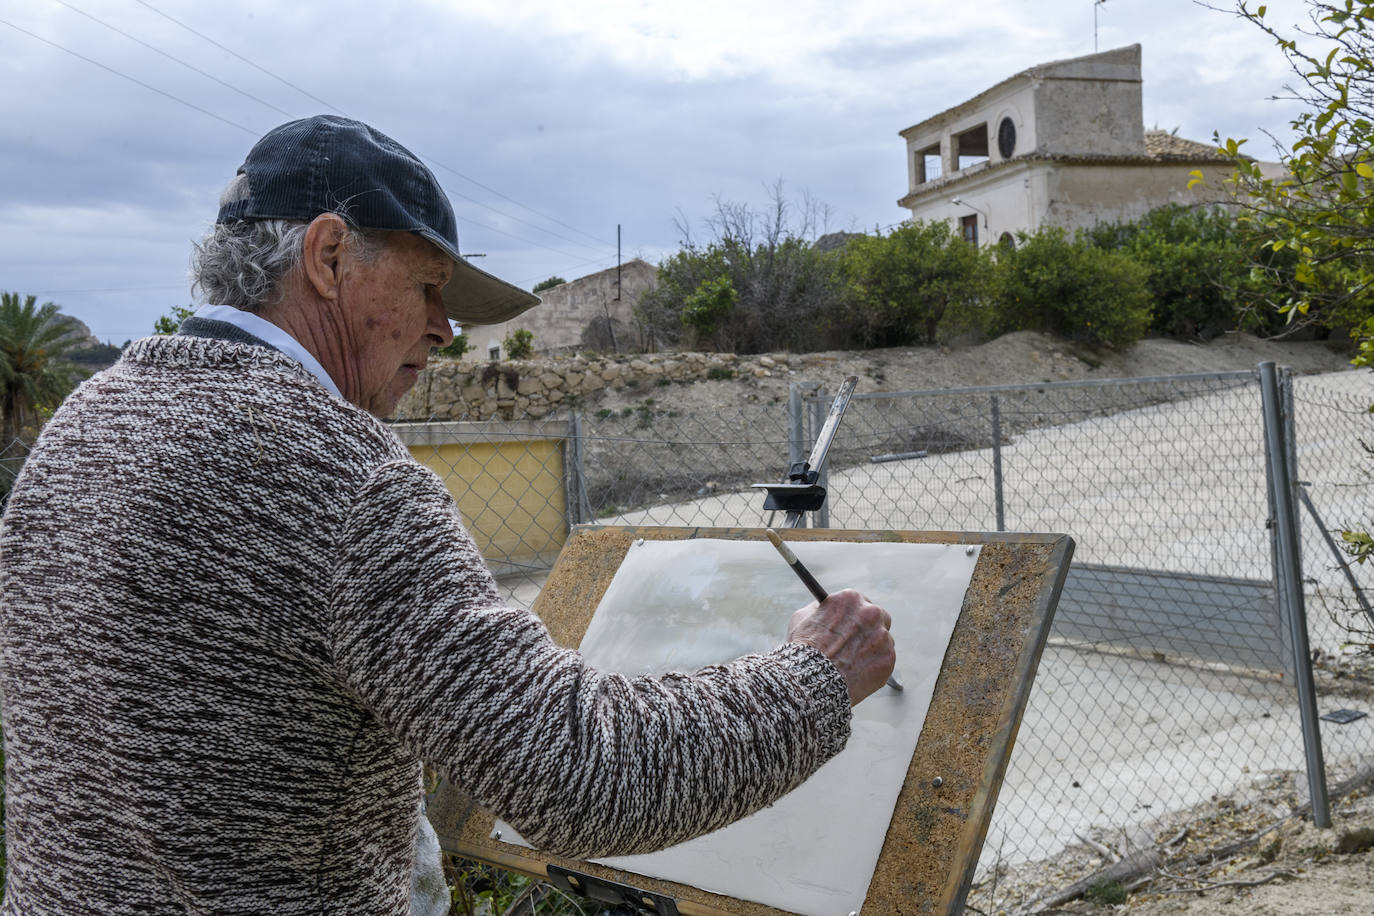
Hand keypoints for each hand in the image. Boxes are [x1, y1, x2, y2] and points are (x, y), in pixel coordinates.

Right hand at [787, 588, 894, 705]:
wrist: (812, 679)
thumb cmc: (804, 649)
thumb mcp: (803, 618)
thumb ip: (820, 609)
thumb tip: (824, 607)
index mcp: (851, 598)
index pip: (861, 602)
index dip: (855, 615)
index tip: (852, 623)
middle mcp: (871, 613)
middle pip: (879, 618)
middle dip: (870, 629)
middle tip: (859, 642)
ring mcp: (883, 636)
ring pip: (883, 641)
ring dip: (872, 649)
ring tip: (852, 662)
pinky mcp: (888, 658)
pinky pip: (884, 660)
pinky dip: (874, 666)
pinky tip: (857, 672)